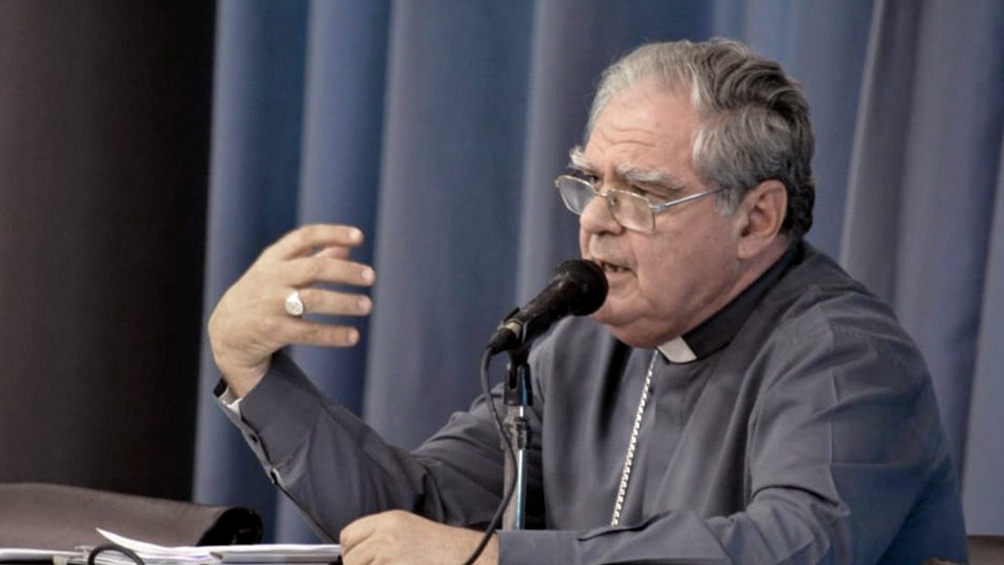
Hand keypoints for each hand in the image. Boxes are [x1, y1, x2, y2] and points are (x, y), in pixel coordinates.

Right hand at [208, 224, 374, 395]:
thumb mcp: (279, 271)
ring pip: (314, 300)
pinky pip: (309, 332)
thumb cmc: (262, 294)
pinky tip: (353, 335)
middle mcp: (271, 278)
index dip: (332, 234)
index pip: (304, 237)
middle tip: (371, 276)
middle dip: (345, 271)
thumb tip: (347, 247)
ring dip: (344, 302)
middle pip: (314, 268)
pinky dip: (333, 334)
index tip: (359, 237)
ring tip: (367, 305)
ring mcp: (271, 304)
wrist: (226, 331)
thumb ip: (312, 258)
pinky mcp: (274, 331)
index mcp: (273, 258)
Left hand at [340, 510, 497, 564]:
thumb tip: (354, 555)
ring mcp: (390, 557)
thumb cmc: (444, 550)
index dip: (351, 552)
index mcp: (389, 521)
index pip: (348, 536)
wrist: (470, 557)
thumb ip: (381, 537)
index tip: (360, 561)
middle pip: (350, 558)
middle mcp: (387, 536)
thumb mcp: (409, 530)